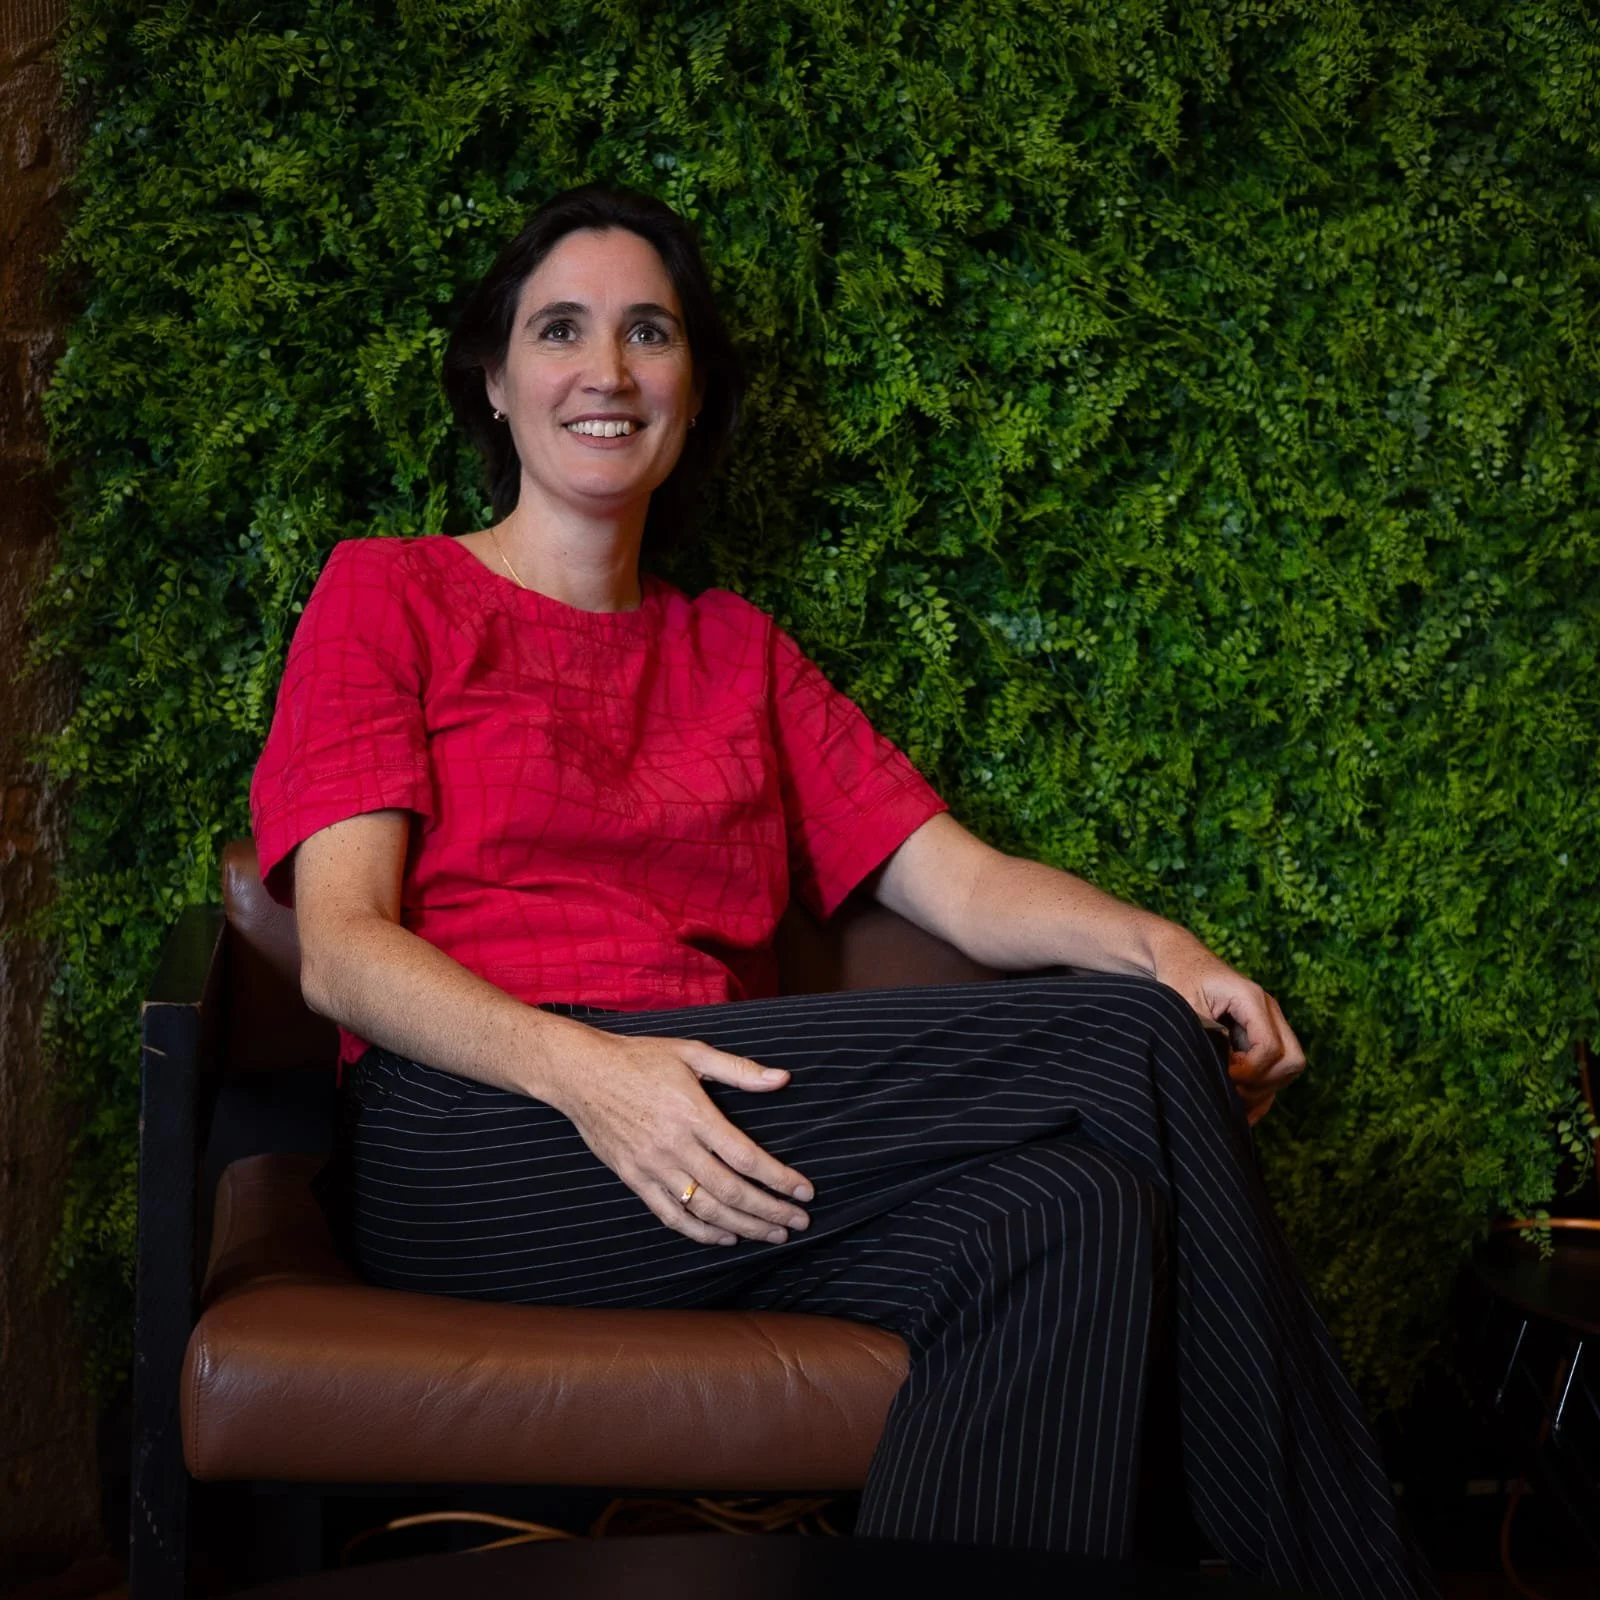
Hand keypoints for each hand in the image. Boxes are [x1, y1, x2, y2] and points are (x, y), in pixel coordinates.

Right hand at [535, 1021, 813, 1245]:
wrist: (581, 1073)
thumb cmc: (640, 1058)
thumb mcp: (691, 1052)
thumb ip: (738, 1069)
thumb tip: (782, 1078)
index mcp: (693, 1113)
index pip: (746, 1157)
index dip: (779, 1179)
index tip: (805, 1192)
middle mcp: (674, 1145)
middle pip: (731, 1191)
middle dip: (770, 1211)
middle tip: (798, 1223)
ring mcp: (651, 1166)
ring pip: (704, 1209)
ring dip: (743, 1227)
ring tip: (772, 1235)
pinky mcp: (633, 1178)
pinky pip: (670, 1215)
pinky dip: (700, 1232)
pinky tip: (725, 1237)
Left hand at [1149, 930, 1305, 1123]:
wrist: (1180, 959)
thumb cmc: (1179, 977)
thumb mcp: (1183, 1004)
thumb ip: (1205, 1036)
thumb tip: (1221, 1073)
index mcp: (1252, 999)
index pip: (1270, 1048)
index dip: (1248, 1071)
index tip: (1220, 1074)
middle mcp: (1268, 1011)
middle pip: (1292, 1060)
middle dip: (1263, 1082)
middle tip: (1229, 1087)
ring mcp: (1269, 1024)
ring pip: (1288, 1069)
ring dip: (1262, 1089)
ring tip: (1228, 1096)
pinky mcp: (1261, 1037)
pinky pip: (1275, 1071)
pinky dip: (1260, 1091)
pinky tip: (1238, 1107)